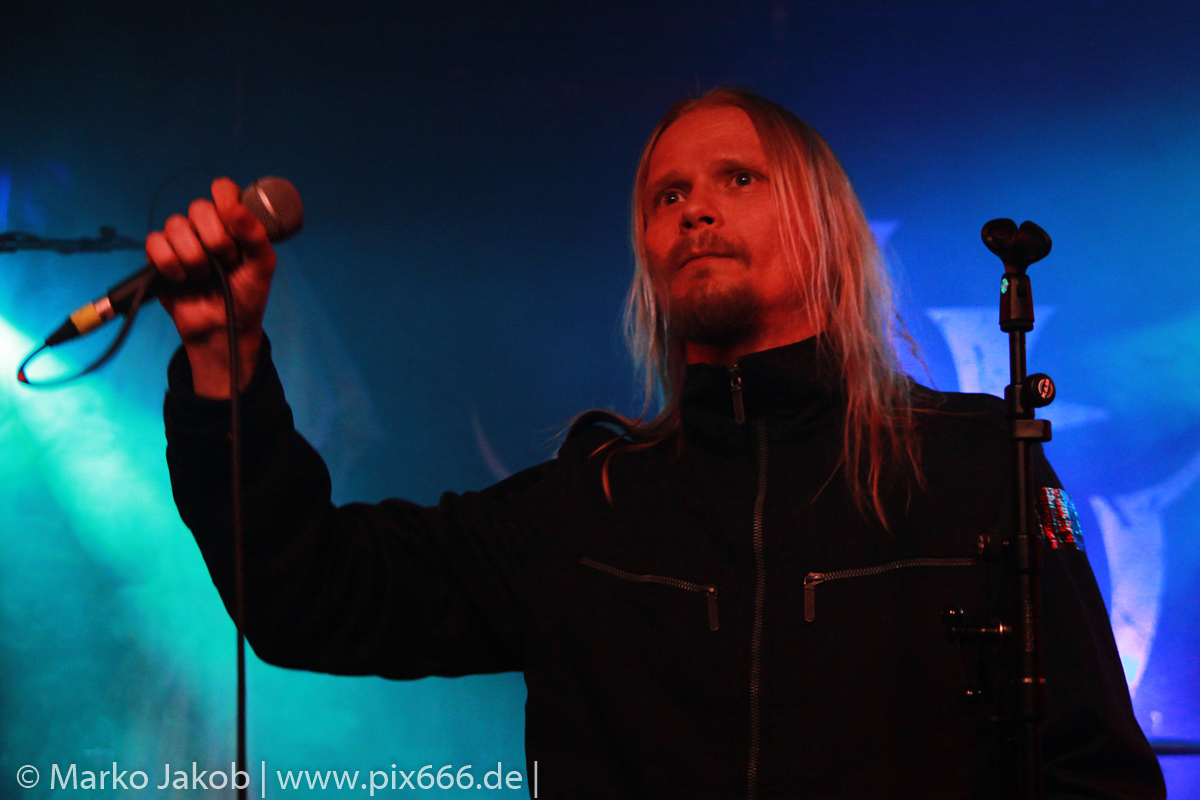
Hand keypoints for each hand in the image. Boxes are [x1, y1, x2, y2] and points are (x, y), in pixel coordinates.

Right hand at [146, 177, 276, 396]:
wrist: (223, 329)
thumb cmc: (246, 297)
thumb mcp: (262, 267)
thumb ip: (255, 236)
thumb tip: (234, 207)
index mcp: (232, 223)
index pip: (223, 189)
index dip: (226, 198)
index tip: (233, 218)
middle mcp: (205, 227)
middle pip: (199, 207)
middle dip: (215, 239)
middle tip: (226, 262)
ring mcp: (181, 241)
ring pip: (176, 225)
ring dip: (194, 256)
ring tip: (204, 277)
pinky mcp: (159, 257)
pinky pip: (155, 243)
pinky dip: (170, 263)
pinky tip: (182, 280)